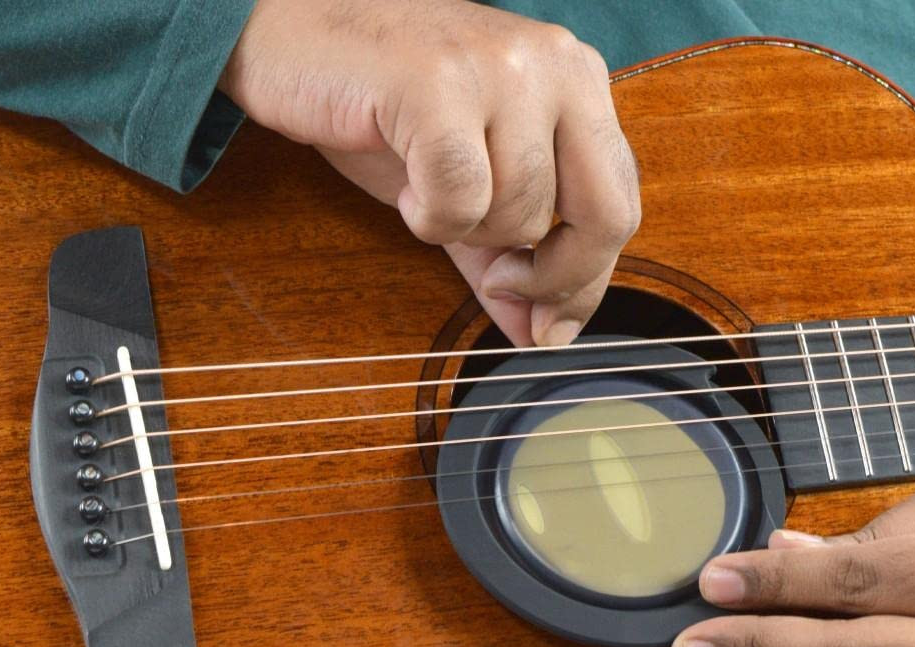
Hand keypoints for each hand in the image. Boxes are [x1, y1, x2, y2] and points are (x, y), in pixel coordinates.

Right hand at [219, 0, 639, 346]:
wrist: (294, 42)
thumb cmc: (384, 111)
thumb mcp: (464, 190)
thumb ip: (507, 261)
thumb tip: (542, 336)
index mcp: (576, 84)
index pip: (620, 206)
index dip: (585, 283)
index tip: (546, 325)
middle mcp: (555, 65)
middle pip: (603, 216)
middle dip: (551, 276)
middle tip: (496, 276)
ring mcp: (501, 67)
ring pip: (521, 214)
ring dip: (464, 229)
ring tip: (426, 189)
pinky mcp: (437, 81)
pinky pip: (461, 197)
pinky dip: (428, 215)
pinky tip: (407, 186)